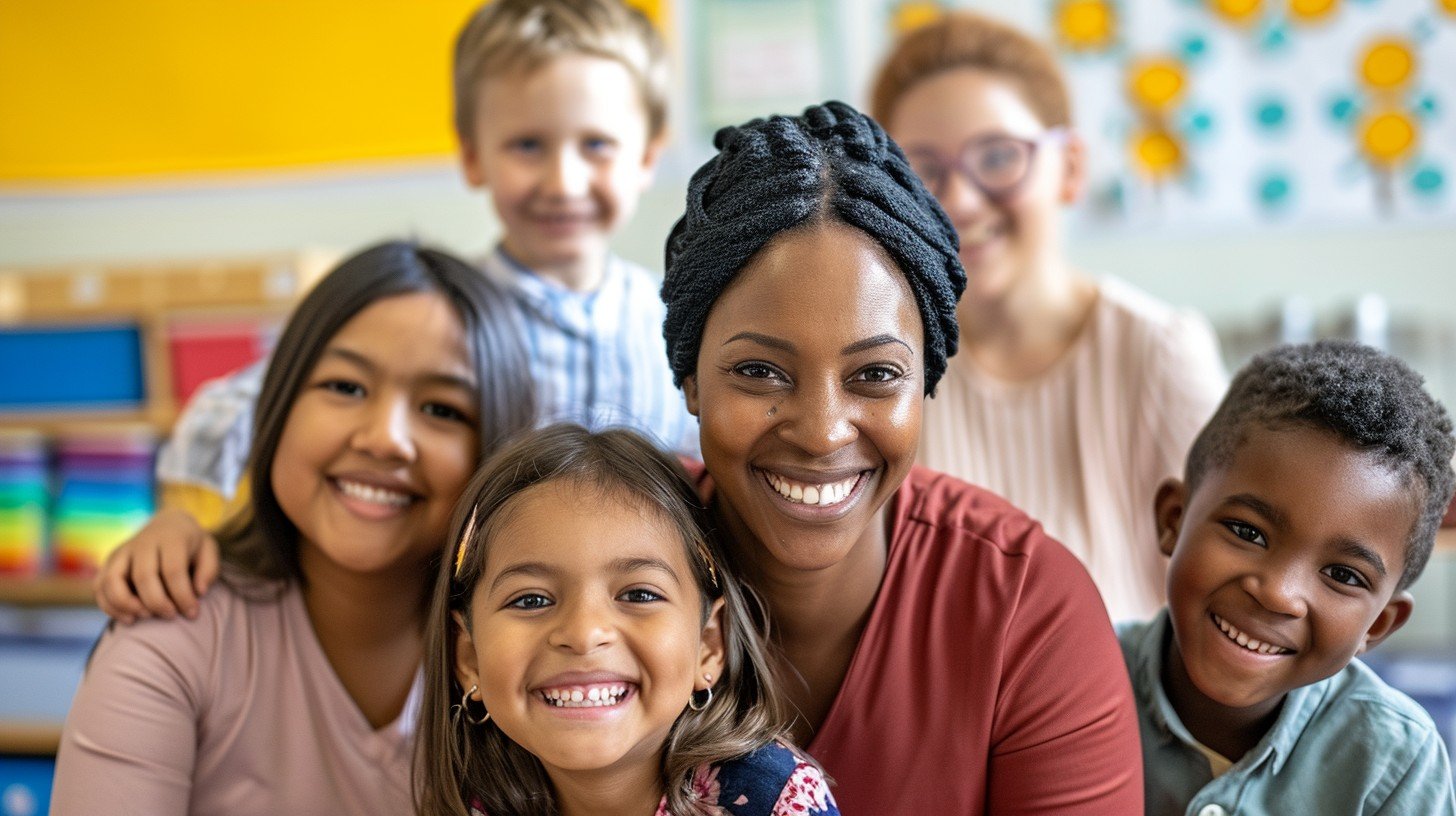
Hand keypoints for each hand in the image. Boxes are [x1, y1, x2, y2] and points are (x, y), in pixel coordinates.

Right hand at [92, 508, 219, 623]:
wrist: (167, 526)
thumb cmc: (191, 546)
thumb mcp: (208, 551)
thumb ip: (209, 570)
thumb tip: (199, 592)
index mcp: (170, 538)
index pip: (172, 570)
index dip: (182, 596)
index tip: (193, 613)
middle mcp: (142, 543)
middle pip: (143, 577)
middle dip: (158, 603)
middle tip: (171, 616)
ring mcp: (121, 553)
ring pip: (112, 581)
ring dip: (127, 605)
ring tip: (146, 618)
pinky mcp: (107, 564)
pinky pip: (99, 588)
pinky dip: (110, 607)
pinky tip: (130, 619)